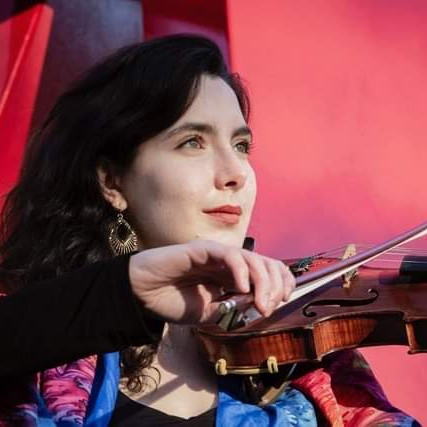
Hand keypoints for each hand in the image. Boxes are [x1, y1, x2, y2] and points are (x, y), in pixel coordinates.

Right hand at [128, 240, 294, 324]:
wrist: (141, 294)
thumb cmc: (171, 301)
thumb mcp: (209, 314)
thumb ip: (230, 310)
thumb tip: (256, 308)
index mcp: (232, 275)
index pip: (267, 270)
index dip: (281, 281)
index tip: (283, 300)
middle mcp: (228, 262)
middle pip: (267, 262)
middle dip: (275, 285)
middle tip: (268, 308)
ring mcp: (215, 254)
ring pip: (252, 258)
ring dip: (263, 281)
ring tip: (260, 304)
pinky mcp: (202, 249)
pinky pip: (229, 255)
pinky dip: (241, 271)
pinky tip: (241, 289)